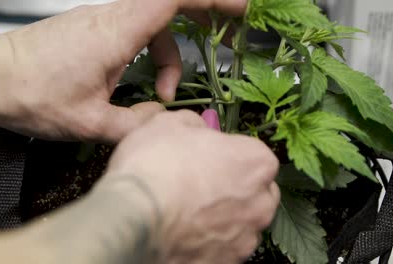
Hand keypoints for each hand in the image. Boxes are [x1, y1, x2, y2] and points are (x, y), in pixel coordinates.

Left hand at [0, 0, 246, 142]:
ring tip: (166, 94)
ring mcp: (103, 21)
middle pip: (171, 5)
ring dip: (171, 57)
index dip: (210, 1)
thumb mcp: (90, 123)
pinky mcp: (96, 30)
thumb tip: (164, 119)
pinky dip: (153, 56)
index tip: (238, 9)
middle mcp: (112, 19)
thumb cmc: (31, 94)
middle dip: (203, 16)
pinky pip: (138, 33)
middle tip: (225, 35)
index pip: (173, 0)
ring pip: (155, 26)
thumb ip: (137, 125)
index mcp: (116, 32)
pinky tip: (146, 85)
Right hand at [101, 110, 279, 262]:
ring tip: (188, 212)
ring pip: (242, 223)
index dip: (229, 154)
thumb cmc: (155, 168)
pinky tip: (185, 233)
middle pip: (256, 192)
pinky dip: (210, 242)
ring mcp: (245, 237)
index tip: (210, 156)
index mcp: (256, 161)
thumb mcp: (170, 124)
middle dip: (235, 188)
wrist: (132, 219)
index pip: (254, 154)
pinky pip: (224, 248)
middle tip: (201, 184)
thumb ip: (195, 123)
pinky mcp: (228, 263)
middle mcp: (260, 202)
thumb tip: (197, 127)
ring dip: (224, 217)